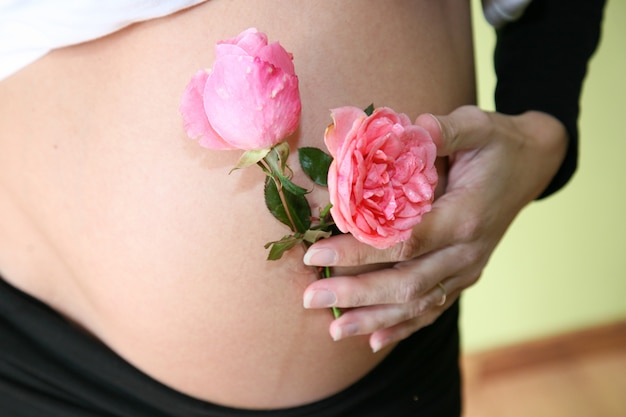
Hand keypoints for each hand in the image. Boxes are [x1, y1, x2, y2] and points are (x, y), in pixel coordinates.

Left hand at [302, 105, 567, 351]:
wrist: (533, 164)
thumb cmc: (498, 144)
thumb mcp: (478, 125)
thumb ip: (447, 130)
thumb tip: (413, 127)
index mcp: (464, 216)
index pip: (404, 242)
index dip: (358, 252)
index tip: (316, 254)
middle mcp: (467, 251)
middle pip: (406, 282)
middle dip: (356, 292)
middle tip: (310, 298)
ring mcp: (468, 267)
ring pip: (419, 303)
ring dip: (375, 318)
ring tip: (334, 330)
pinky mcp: (466, 274)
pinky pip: (435, 307)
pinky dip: (405, 326)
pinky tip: (375, 341)